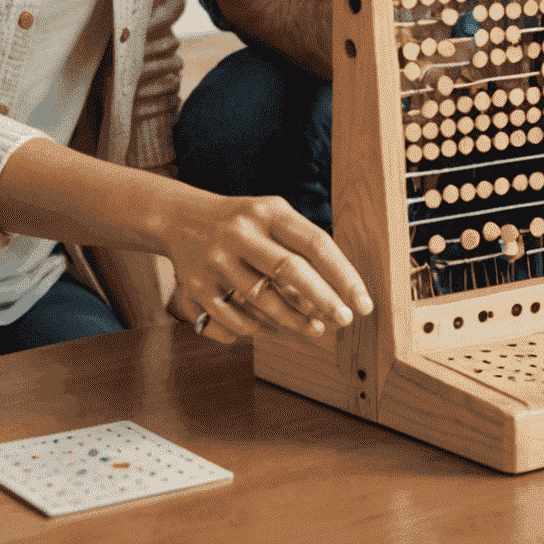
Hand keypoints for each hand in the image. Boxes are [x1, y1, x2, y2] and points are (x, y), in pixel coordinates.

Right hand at [165, 192, 373, 343]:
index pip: (314, 243)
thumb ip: (302, 245)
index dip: (343, 275)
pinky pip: (235, 321)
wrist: (180, 220)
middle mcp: (240, 234)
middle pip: (290, 270)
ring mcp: (215, 262)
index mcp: (267, 212)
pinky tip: (274, 330)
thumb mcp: (272, 217)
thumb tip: (339, 290)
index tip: (362, 302)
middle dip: (323, 300)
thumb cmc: (243, 223)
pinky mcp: (194, 289)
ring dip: (294, 321)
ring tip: (316, 329)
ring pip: (263, 302)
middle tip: (345, 320)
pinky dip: (258, 331)